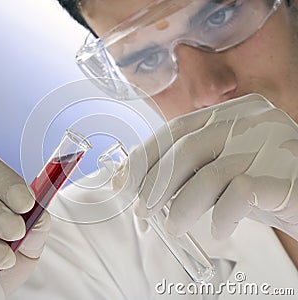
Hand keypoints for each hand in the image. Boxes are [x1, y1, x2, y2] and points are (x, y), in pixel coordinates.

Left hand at [115, 94, 297, 240]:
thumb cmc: (260, 182)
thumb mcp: (219, 167)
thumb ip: (185, 167)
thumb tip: (132, 181)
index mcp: (229, 112)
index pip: (175, 129)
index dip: (145, 157)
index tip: (124, 184)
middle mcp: (250, 119)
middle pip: (187, 148)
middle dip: (155, 184)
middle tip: (142, 213)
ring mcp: (270, 144)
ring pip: (210, 174)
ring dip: (183, 207)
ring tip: (175, 227)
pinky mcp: (286, 174)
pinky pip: (240, 196)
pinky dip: (222, 217)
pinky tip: (219, 230)